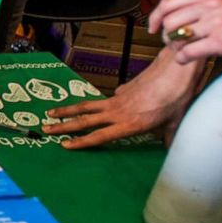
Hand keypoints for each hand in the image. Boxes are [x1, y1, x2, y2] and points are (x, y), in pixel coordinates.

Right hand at [43, 46, 205, 147]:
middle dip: (63, 125)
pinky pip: (106, 100)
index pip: (100, 136)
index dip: (81, 142)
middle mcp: (117, 113)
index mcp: (129, 125)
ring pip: (86, 106)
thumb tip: (171, 151)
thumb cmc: (176, 99)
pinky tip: (112, 106)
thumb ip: (168, 138)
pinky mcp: (121, 90)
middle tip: (45, 128)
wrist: (174, 71)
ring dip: (68, 111)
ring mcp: (117, 100)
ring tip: (51, 113)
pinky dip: (101, 105)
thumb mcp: (174, 123)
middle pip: (84, 120)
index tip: (64, 145)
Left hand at [147, 0, 221, 64]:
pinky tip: (188, 60)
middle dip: (166, 35)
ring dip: (176, 47)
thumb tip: (187, 15)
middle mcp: (213, 4)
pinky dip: (184, 58)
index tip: (151, 27)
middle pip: (171, 21)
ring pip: (178, 36)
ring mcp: (219, 21)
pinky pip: (190, 51)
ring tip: (183, 52)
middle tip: (171, 44)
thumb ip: (210, 5)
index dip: (155, 16)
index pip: (170, 2)